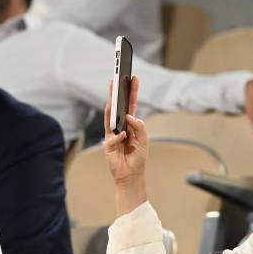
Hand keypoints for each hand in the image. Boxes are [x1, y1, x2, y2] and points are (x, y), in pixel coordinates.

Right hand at [103, 76, 147, 214]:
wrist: (131, 175)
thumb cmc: (138, 158)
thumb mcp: (144, 140)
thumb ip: (139, 127)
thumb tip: (130, 116)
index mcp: (130, 124)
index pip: (130, 105)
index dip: (131, 92)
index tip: (133, 78)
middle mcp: (120, 127)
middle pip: (117, 107)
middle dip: (117, 93)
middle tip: (117, 79)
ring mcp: (113, 135)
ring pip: (110, 117)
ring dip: (111, 106)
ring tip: (112, 96)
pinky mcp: (108, 145)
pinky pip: (113, 137)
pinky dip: (120, 137)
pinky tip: (124, 137)